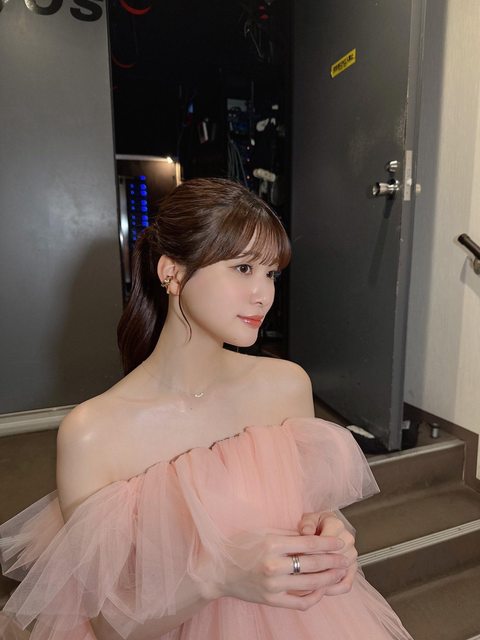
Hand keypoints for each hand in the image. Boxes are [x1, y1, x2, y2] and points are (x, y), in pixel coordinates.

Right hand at [214, 530, 348, 610]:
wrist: (218, 570)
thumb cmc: (239, 546)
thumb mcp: (263, 532)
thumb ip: (287, 535)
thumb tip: (312, 537)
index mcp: (272, 544)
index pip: (308, 544)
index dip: (328, 544)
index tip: (339, 543)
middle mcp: (273, 565)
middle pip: (313, 564)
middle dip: (333, 561)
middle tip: (346, 558)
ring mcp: (273, 585)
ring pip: (310, 583)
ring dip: (329, 578)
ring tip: (339, 573)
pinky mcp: (271, 600)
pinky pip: (299, 602)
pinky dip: (314, 597)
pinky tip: (322, 590)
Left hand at [299, 511, 357, 595]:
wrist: (326, 526)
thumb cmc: (315, 524)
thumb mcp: (308, 519)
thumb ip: (306, 524)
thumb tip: (305, 532)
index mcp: (336, 525)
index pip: (325, 542)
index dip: (310, 552)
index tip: (297, 558)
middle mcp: (347, 540)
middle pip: (332, 559)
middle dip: (315, 568)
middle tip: (299, 575)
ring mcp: (351, 555)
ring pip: (339, 573)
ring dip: (324, 581)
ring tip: (307, 584)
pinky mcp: (352, 569)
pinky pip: (346, 584)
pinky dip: (333, 589)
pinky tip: (320, 590)